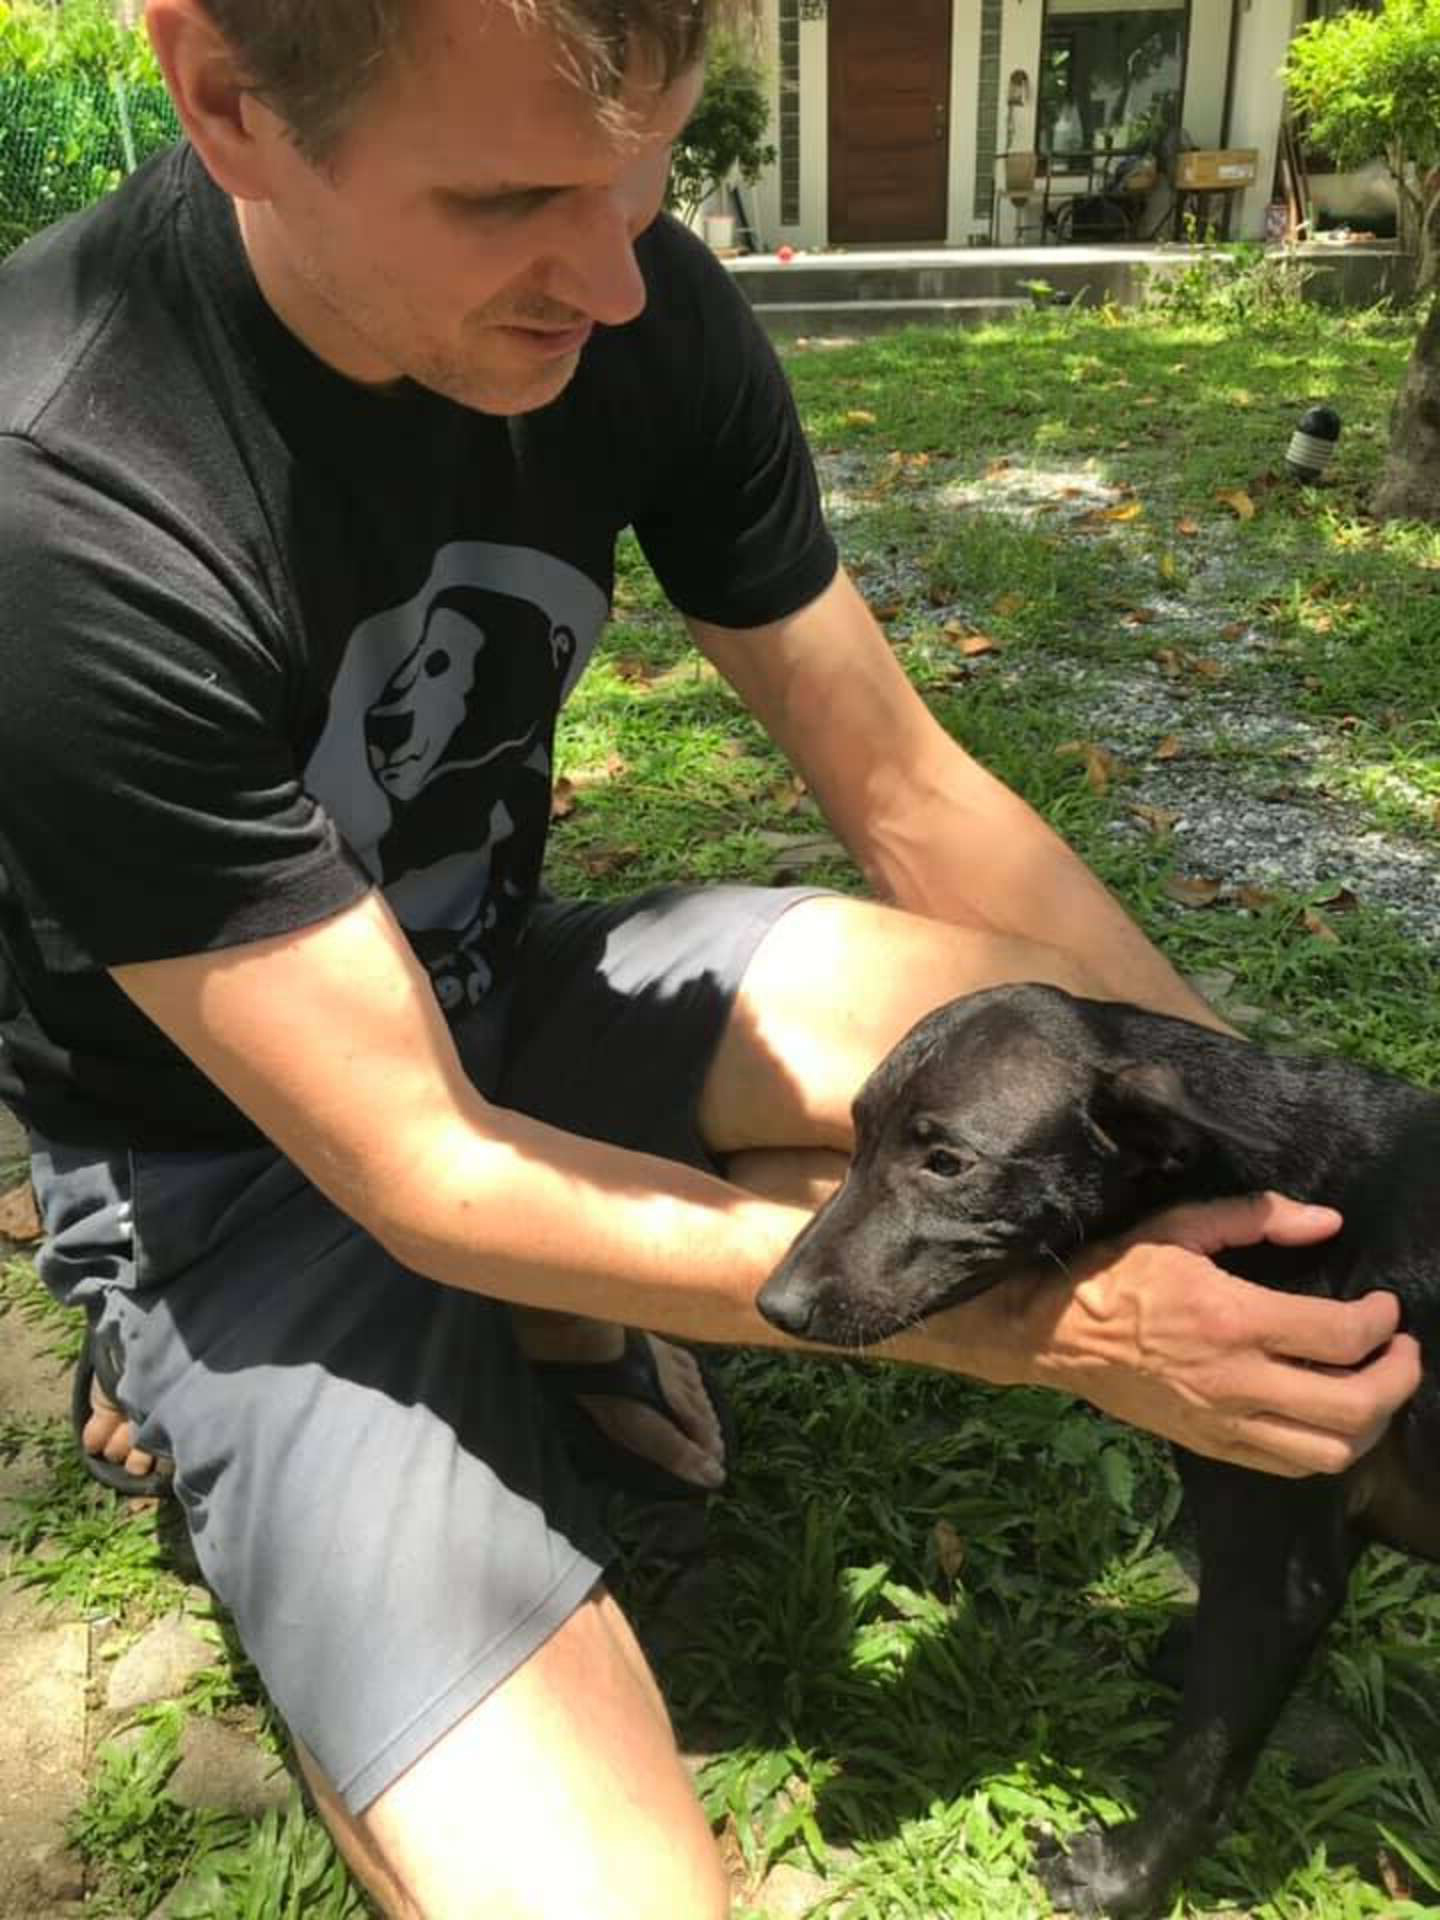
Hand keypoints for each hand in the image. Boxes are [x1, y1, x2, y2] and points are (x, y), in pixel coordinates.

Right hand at [1023, 1191, 1421, 1476]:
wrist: (1054, 1334)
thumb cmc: (1116, 1271)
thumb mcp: (1180, 1225)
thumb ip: (1257, 1217)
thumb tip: (1327, 1221)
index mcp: (1233, 1318)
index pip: (1341, 1336)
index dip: (1382, 1321)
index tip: (1385, 1305)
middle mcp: (1237, 1380)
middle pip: (1353, 1405)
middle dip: (1398, 1378)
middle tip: (1401, 1350)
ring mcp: (1224, 1422)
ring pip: (1329, 1451)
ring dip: (1369, 1424)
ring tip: (1371, 1389)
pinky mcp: (1211, 1445)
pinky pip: (1288, 1467)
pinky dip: (1324, 1448)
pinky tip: (1327, 1417)